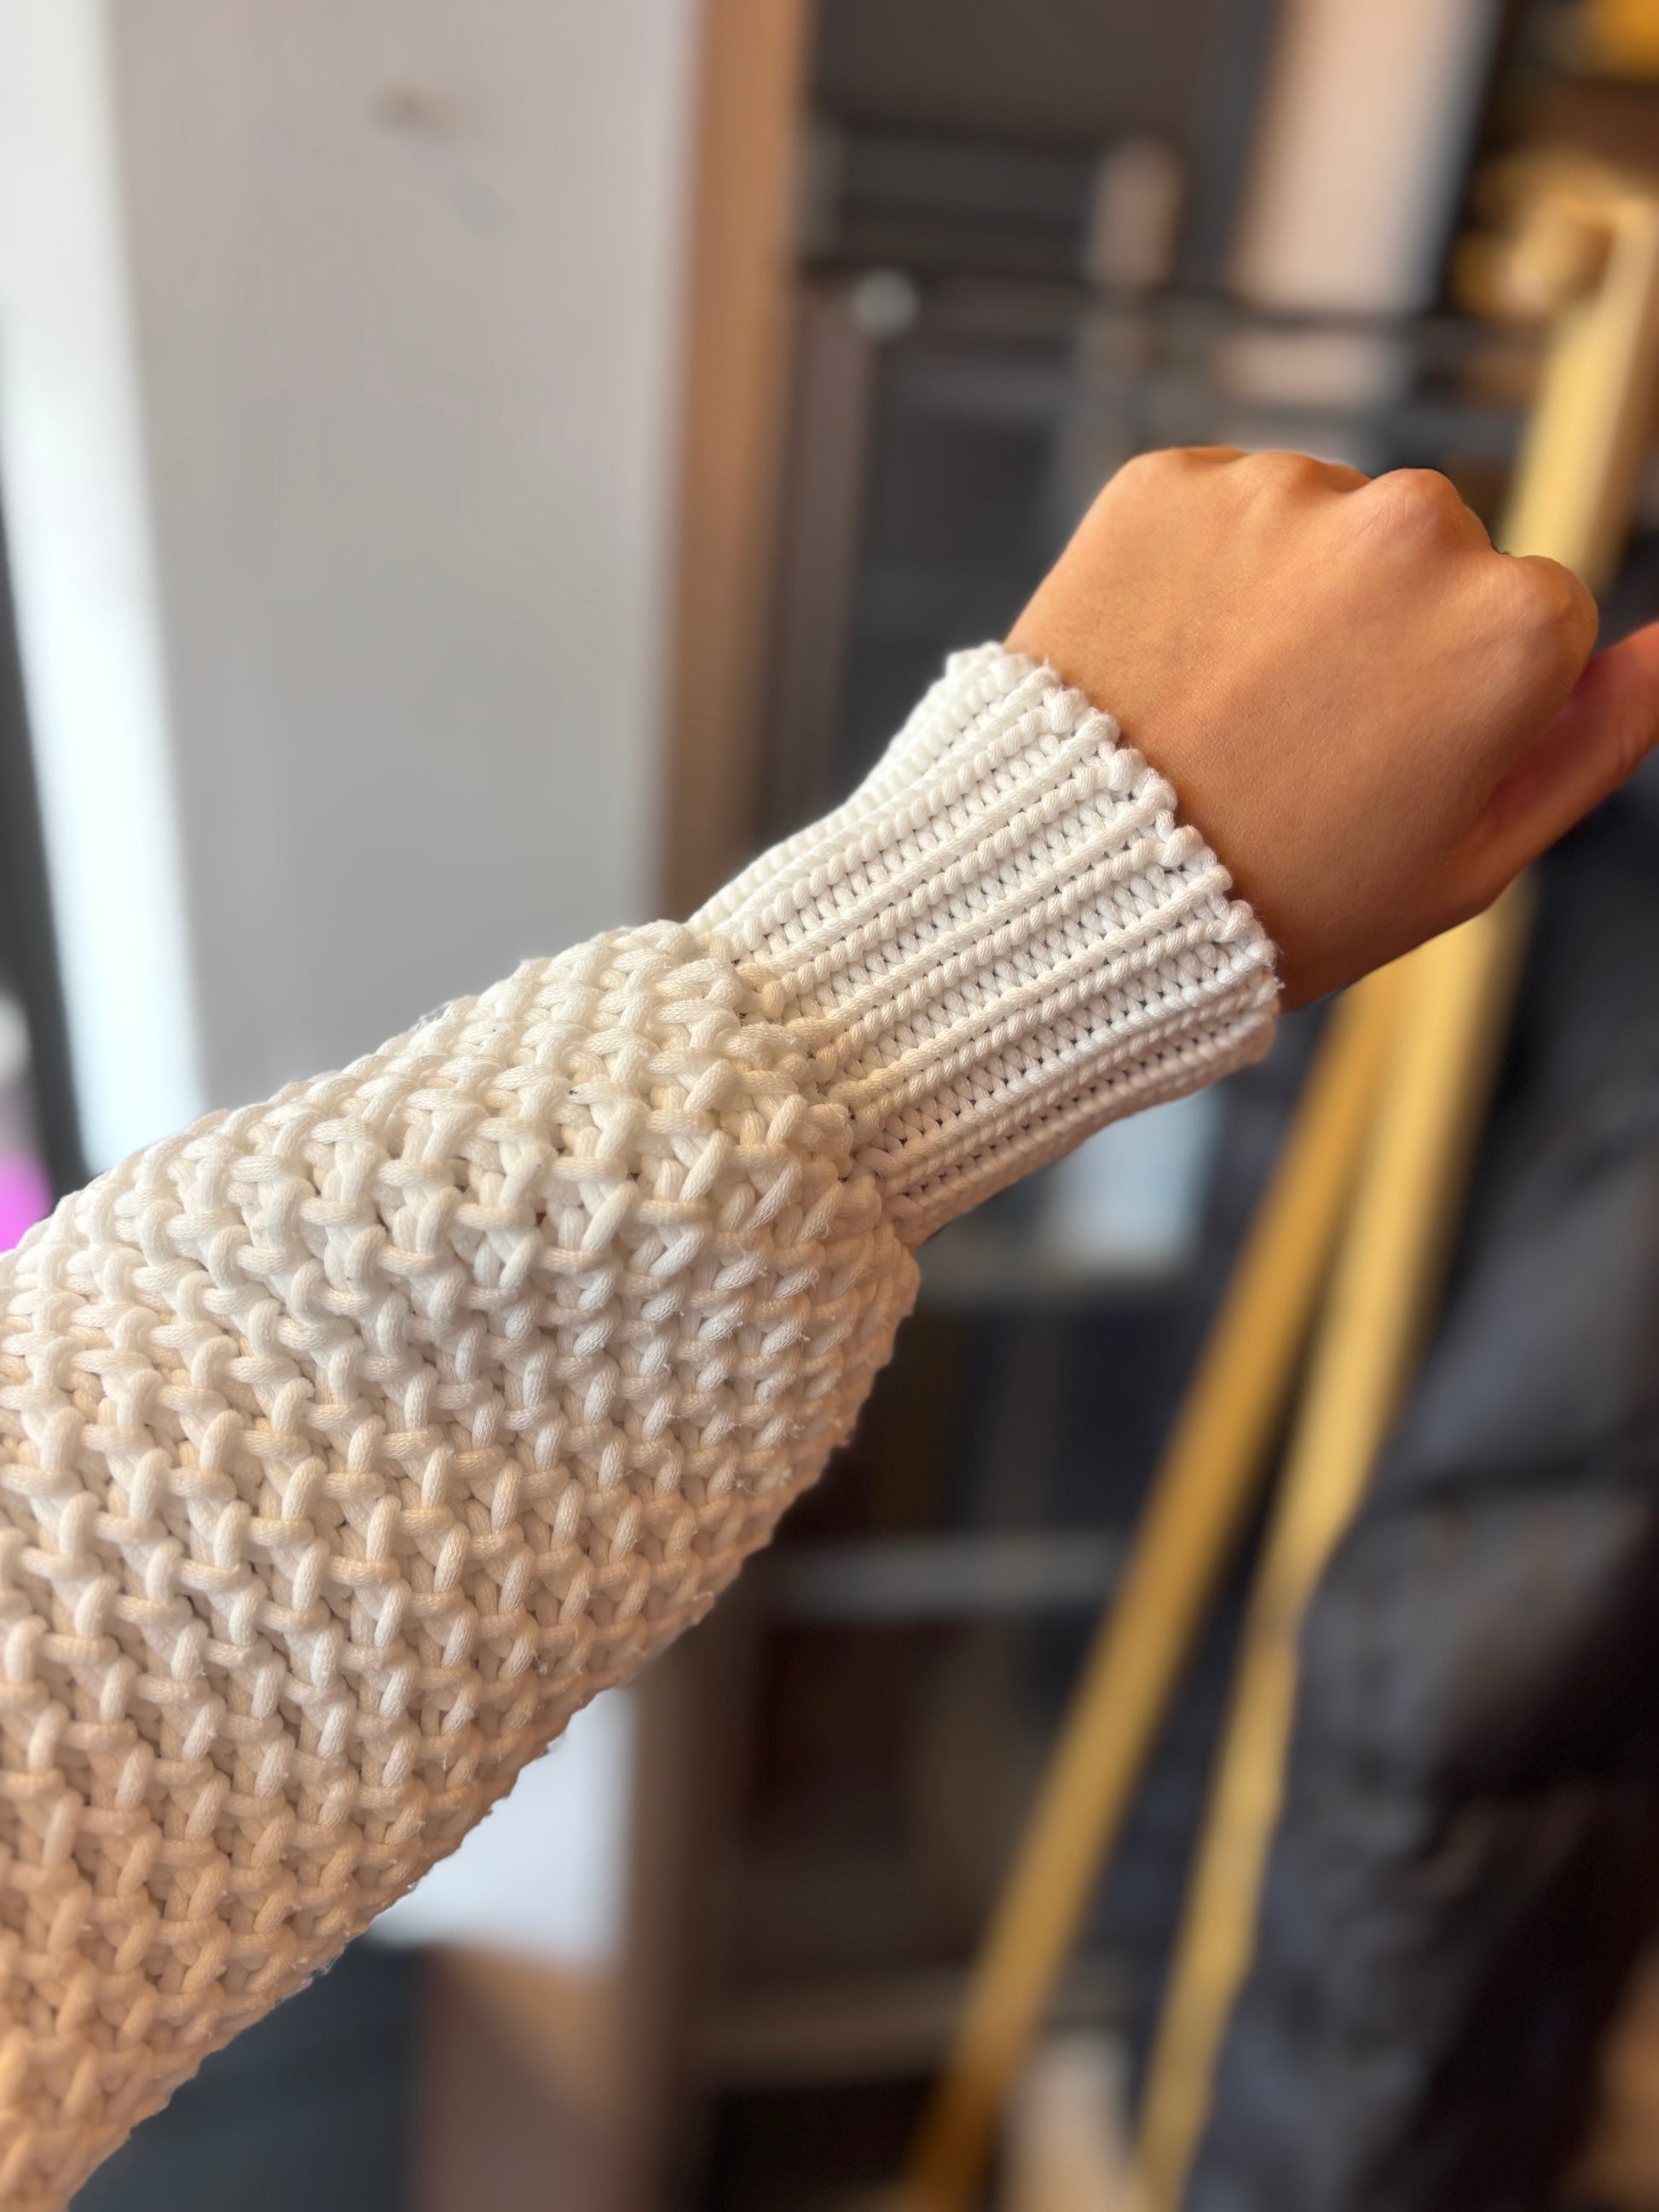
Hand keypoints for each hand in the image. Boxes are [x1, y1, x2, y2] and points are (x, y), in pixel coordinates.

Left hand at [1007, 447, 1658, 1004]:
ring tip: (1219, 709)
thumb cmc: (1274, 902)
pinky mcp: (1166, 482)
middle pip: (1432, 555)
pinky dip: (1195, 570)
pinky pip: (1217, 509)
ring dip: (1287, 593)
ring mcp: (1280, 495)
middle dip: (1381, 630)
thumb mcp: (1469, 861)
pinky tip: (1165, 661)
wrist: (1068, 890)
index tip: (1387, 759)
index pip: (1532, 620)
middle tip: (1292, 743)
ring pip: (1321, 526)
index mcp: (1508, 624)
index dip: (1459, 701)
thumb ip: (1594, 739)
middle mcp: (1410, 528)